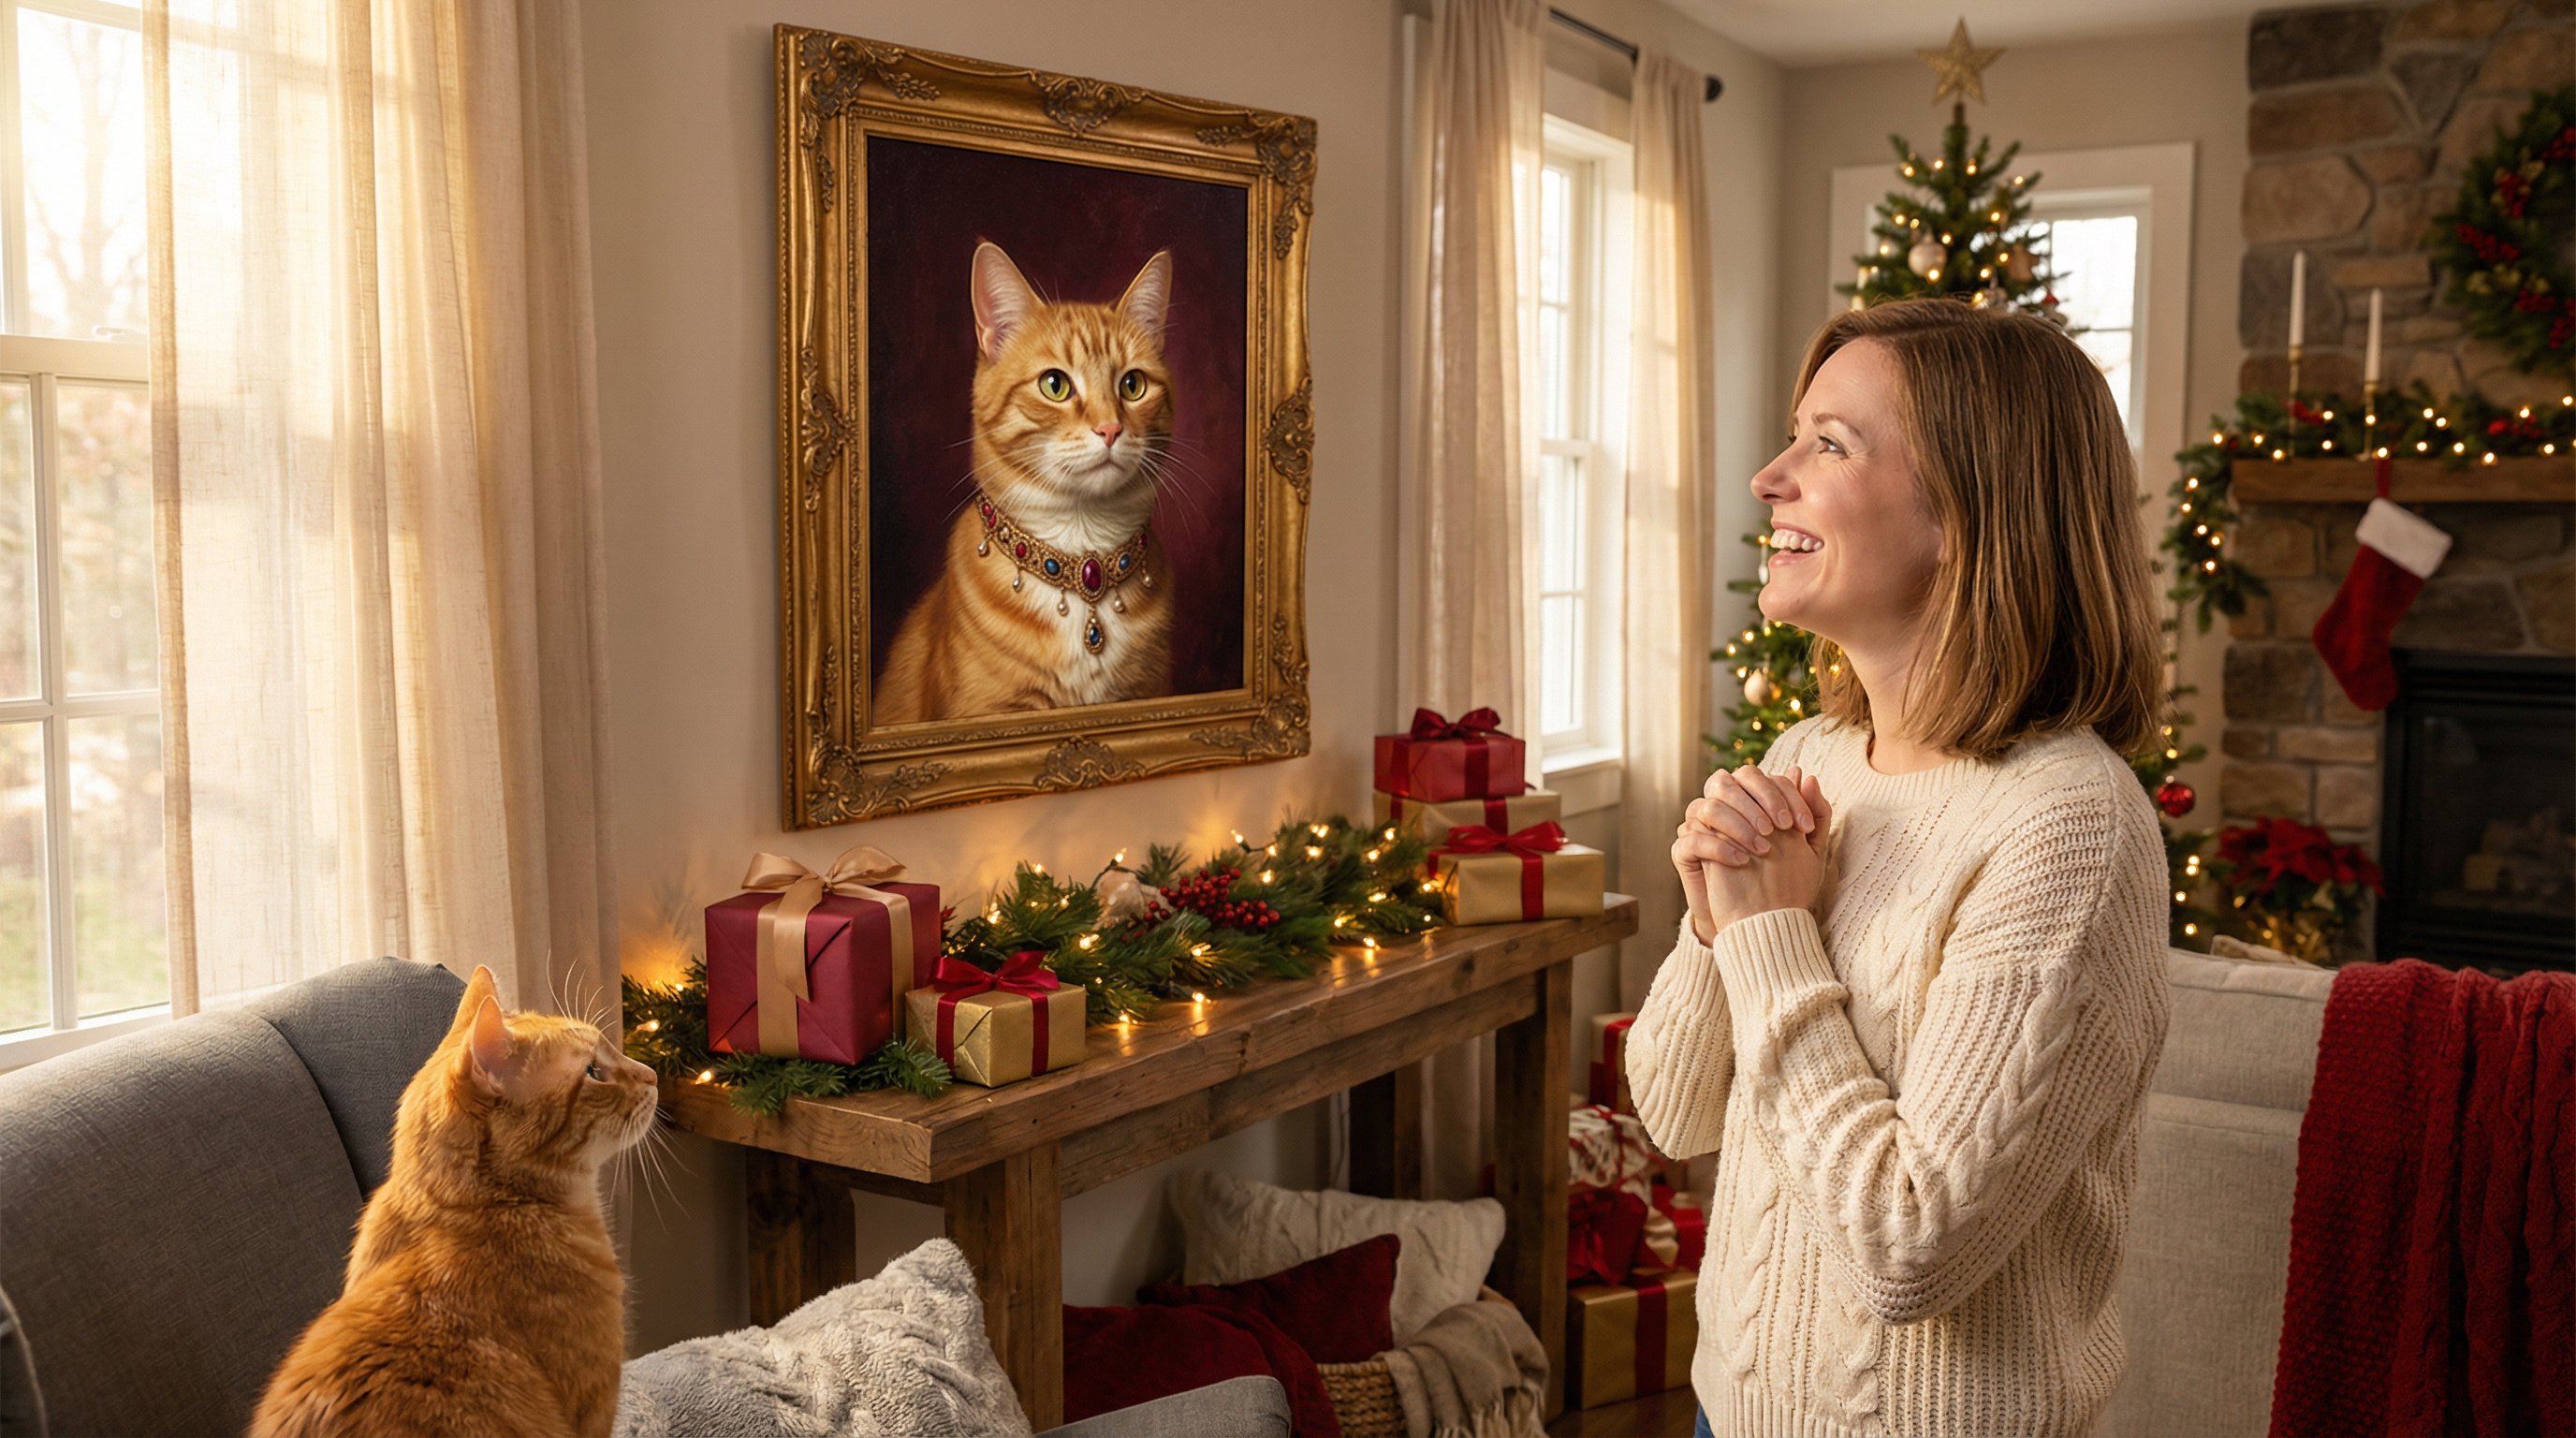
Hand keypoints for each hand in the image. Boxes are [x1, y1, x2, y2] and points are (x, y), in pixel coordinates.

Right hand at [1670, 763, 1832, 943]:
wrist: (1759, 921)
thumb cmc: (1786, 882)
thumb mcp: (1809, 849)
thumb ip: (1814, 813)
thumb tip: (1804, 774)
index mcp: (1749, 801)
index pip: (1760, 778)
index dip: (1785, 794)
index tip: (1805, 825)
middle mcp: (1721, 809)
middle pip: (1730, 781)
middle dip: (1761, 800)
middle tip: (1783, 828)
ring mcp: (1700, 828)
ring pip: (1709, 806)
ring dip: (1740, 824)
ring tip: (1763, 849)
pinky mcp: (1685, 852)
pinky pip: (1694, 839)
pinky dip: (1718, 847)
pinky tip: (1742, 861)